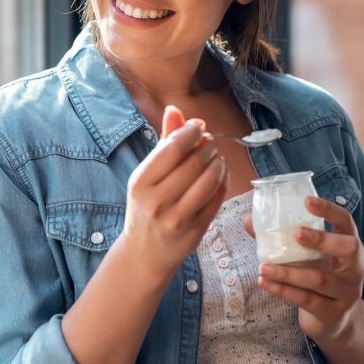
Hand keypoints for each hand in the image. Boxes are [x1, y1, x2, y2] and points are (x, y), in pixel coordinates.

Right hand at [123, 105, 228, 277]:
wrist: (143, 254)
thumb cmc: (145, 208)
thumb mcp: (146, 177)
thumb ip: (162, 143)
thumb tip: (174, 110)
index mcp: (140, 183)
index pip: (172, 148)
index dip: (191, 133)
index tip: (200, 127)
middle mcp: (157, 201)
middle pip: (193, 163)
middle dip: (208, 147)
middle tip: (210, 144)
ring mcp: (177, 218)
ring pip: (209, 180)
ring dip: (218, 163)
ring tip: (216, 159)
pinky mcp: (195, 231)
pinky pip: (216, 199)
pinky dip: (223, 182)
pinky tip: (221, 175)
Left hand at [243, 197, 363, 341]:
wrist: (332, 319)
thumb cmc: (315, 274)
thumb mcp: (305, 255)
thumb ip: (279, 237)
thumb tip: (248, 220)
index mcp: (348, 244)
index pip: (345, 221)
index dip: (329, 210)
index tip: (307, 201)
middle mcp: (355, 266)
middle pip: (347, 248)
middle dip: (321, 239)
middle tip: (296, 233)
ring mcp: (347, 291)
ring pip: (320, 279)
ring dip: (288, 272)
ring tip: (263, 267)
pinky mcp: (334, 312)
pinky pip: (307, 300)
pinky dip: (284, 291)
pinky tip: (265, 283)